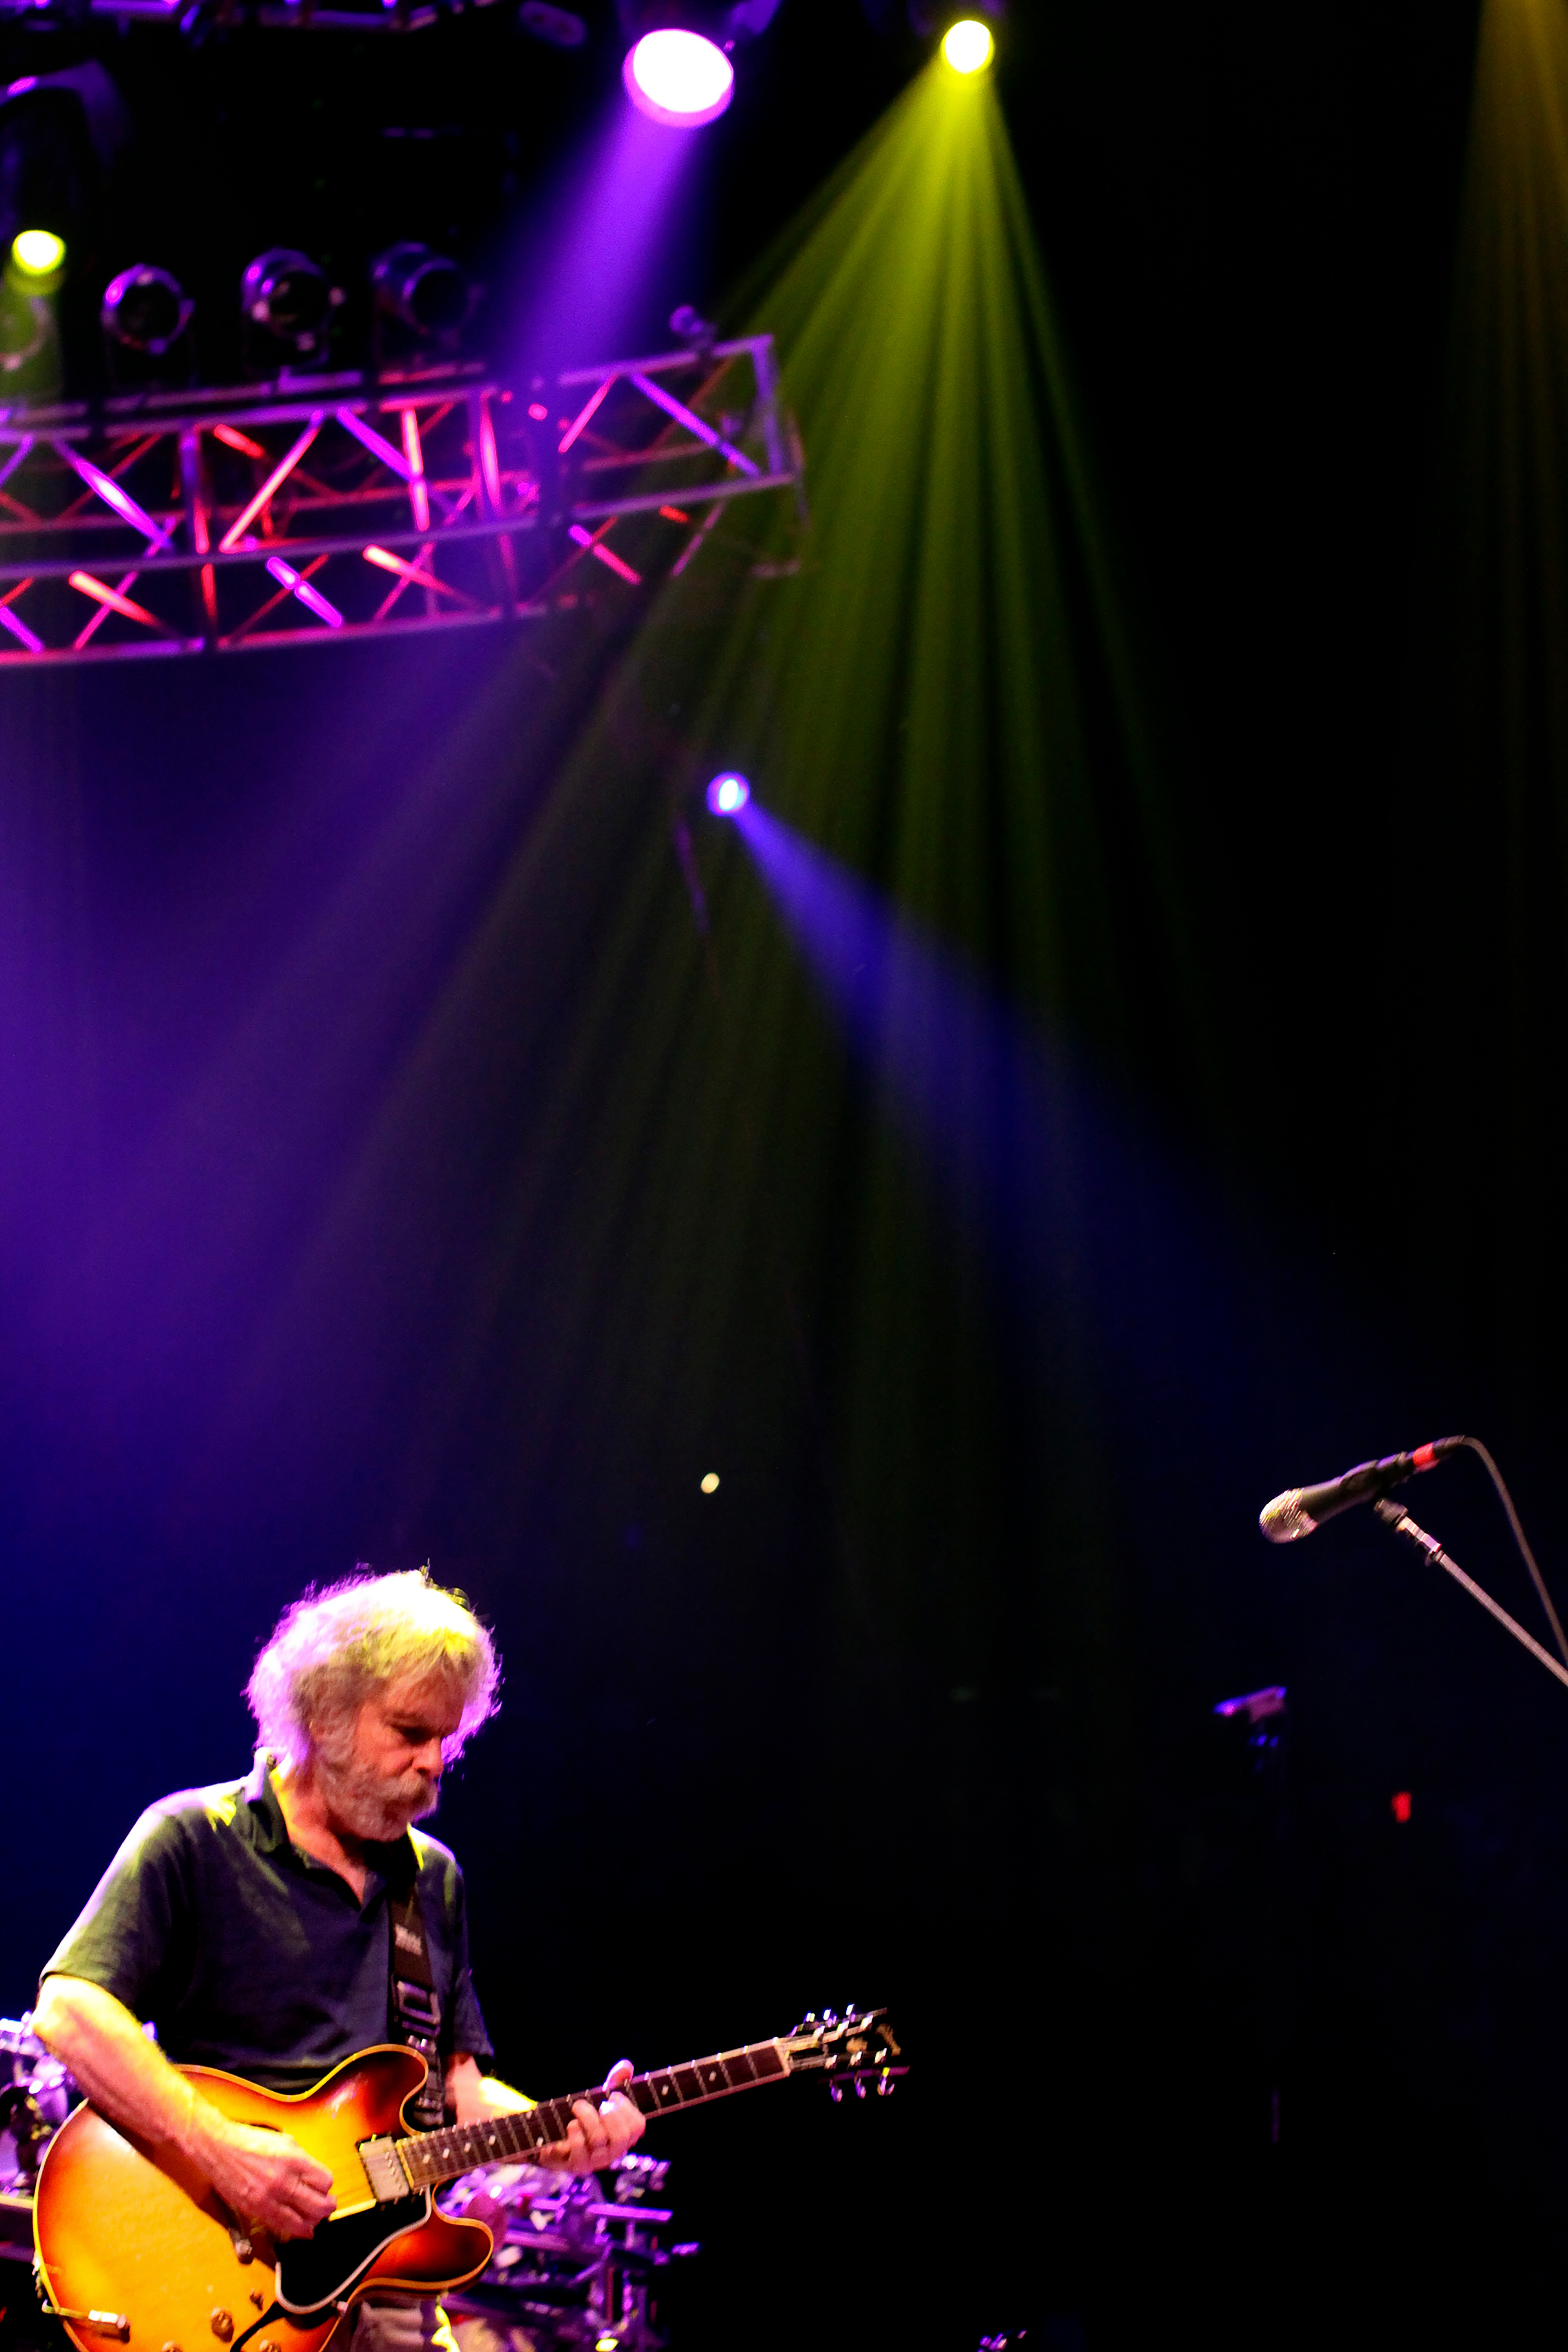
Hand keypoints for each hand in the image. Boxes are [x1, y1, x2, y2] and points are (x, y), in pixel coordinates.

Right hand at [202, 2119, 336, 2239]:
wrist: (220, 2150)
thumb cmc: (252, 2141)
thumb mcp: (285, 2142)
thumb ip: (303, 2161)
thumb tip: (315, 2178)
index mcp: (294, 2160)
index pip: (324, 2182)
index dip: (327, 2186)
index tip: (324, 2187)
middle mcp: (283, 2181)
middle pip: (318, 2205)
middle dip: (327, 2207)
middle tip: (328, 2206)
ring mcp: (269, 2199)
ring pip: (302, 2222)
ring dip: (313, 2222)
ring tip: (315, 2219)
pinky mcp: (256, 2210)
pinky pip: (282, 2226)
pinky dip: (296, 2229)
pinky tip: (303, 2229)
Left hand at [537, 2060, 644, 2173]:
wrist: (555, 2141)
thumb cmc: (584, 2119)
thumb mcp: (600, 2099)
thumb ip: (614, 2083)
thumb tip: (626, 2065)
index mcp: (624, 2137)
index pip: (638, 2126)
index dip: (627, 2107)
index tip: (613, 2096)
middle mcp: (613, 2152)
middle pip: (621, 2136)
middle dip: (609, 2113)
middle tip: (599, 2104)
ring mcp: (595, 2161)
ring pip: (598, 2139)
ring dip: (587, 2116)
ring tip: (578, 2106)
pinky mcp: (576, 2165)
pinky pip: (579, 2148)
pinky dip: (575, 2131)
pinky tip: (571, 2125)